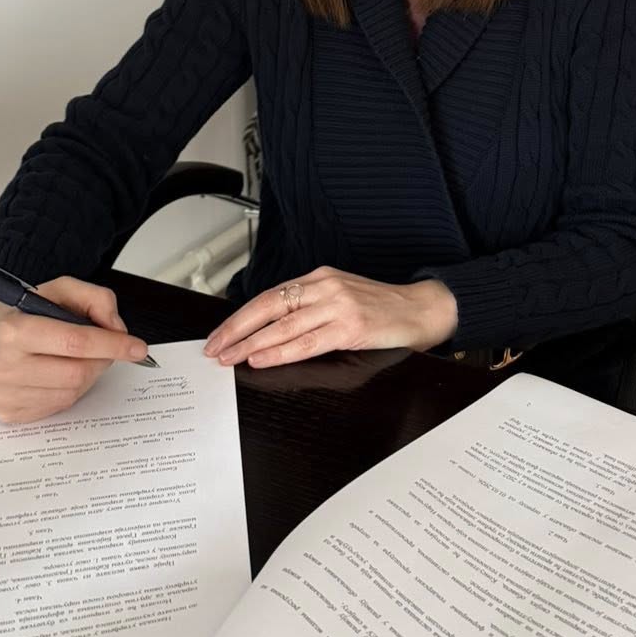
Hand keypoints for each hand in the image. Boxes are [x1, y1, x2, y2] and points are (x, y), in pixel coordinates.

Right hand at [0, 277, 148, 423]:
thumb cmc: (22, 310)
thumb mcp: (58, 288)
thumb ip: (95, 298)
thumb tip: (117, 329)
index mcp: (13, 330)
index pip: (75, 342)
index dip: (112, 344)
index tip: (137, 347)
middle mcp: (4, 366)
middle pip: (78, 372)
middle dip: (101, 359)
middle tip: (101, 346)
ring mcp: (4, 395)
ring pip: (72, 392)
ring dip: (87, 374)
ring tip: (73, 356)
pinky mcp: (8, 413)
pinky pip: (58, 406)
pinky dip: (70, 388)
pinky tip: (57, 371)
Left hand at [202, 266, 458, 369]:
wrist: (422, 309)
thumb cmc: (383, 308)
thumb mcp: (342, 298)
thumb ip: (311, 308)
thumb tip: (269, 332)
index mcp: (320, 277)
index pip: (269, 296)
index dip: (241, 317)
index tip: (219, 335)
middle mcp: (325, 286)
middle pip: (269, 306)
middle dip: (236, 329)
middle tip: (213, 348)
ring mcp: (338, 305)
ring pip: (283, 325)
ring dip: (251, 343)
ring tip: (229, 357)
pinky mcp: (351, 327)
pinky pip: (307, 341)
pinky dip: (280, 350)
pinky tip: (261, 358)